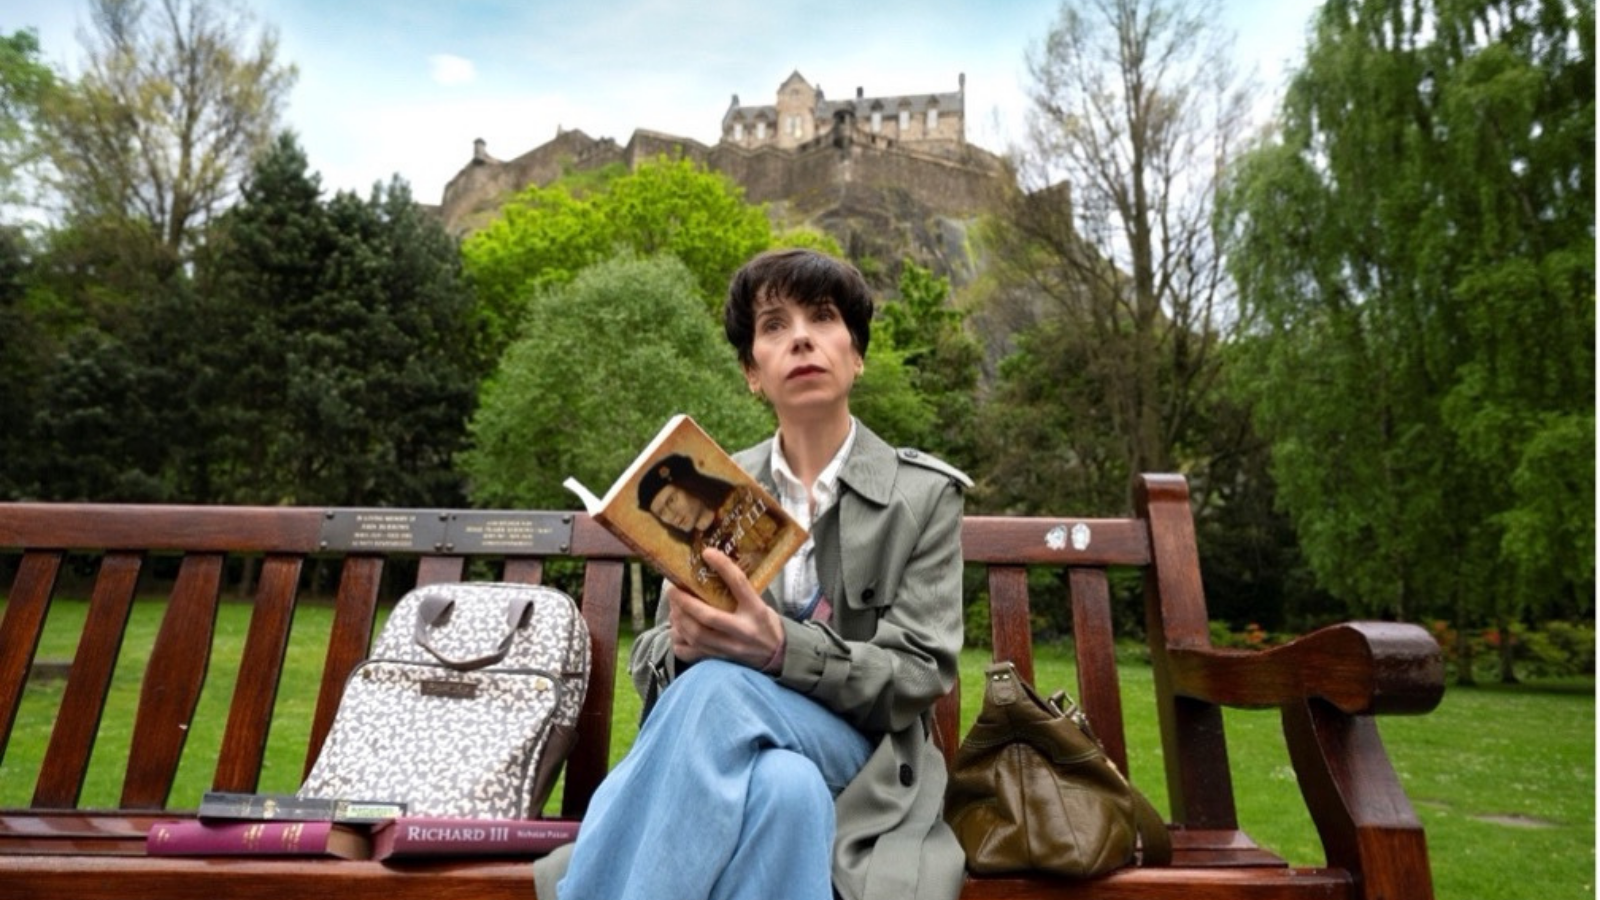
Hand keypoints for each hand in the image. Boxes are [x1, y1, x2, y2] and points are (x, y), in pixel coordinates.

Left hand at [667, 548, 784, 669]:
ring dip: (679, 619)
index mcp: (756, 611)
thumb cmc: (766, 625)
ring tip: (674, 607)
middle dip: (685, 601)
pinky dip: (679, 641)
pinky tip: (677, 629)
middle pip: (708, 616)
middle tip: (673, 589)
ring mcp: (731, 649)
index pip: (739, 584)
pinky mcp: (720, 660)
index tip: (707, 553)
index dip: (723, 566)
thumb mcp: (760, 605)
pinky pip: (692, 654)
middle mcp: (743, 631)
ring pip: (696, 635)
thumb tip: (713, 571)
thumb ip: (740, 593)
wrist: (777, 657)